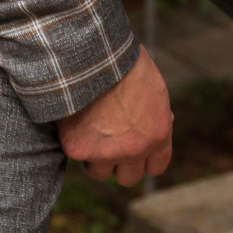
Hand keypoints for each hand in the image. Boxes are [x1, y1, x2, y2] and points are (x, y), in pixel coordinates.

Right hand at [57, 49, 171, 186]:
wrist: (95, 54)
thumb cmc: (126, 63)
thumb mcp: (154, 89)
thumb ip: (155, 114)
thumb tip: (160, 123)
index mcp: (158, 135)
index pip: (155, 167)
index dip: (144, 158)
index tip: (135, 148)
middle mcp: (134, 150)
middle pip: (128, 178)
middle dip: (120, 162)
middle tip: (110, 141)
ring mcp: (105, 153)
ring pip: (99, 171)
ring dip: (94, 155)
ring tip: (89, 127)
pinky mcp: (77, 148)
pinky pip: (75, 153)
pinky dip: (72, 139)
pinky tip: (73, 116)